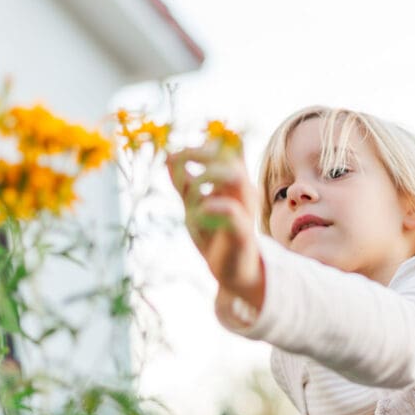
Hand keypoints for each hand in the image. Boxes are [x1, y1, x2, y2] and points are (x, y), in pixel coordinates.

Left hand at [166, 145, 264, 310]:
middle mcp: (243, 191)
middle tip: (178, 159)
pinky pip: (233, 212)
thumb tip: (169, 155)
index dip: (206, 142)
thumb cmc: (214, 235)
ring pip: (235, 178)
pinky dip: (215, 207)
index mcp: (234, 182)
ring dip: (206, 177)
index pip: (228, 148)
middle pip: (230, 156)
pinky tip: (200, 212)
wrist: (231, 271)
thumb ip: (184, 183)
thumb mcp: (193, 206)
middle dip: (200, 154)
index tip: (178, 153)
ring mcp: (246, 210)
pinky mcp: (243, 231)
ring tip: (188, 193)